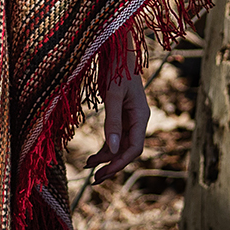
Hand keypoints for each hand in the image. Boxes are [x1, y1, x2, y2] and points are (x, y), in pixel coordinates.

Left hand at [84, 67, 149, 183]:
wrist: (117, 50)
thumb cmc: (117, 69)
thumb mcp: (113, 95)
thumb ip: (112, 121)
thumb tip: (110, 149)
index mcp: (140, 116)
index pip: (134, 148)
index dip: (119, 162)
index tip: (103, 172)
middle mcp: (137, 120)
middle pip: (127, 150)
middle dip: (112, 166)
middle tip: (95, 180)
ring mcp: (129, 118)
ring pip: (119, 146)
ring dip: (106, 158)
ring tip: (89, 168)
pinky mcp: (120, 115)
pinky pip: (114, 137)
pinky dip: (104, 147)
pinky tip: (92, 157)